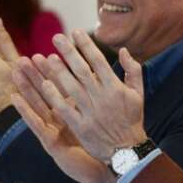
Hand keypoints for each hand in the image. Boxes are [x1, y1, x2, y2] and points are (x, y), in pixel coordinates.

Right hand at [10, 54, 112, 182]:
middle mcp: (59, 120)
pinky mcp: (51, 143)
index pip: (58, 87)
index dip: (49, 71)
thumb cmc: (101, 144)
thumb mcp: (97, 116)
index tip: (41, 51)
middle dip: (34, 75)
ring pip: (37, 105)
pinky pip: (35, 124)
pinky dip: (24, 110)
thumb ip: (95, 96)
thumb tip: (96, 72)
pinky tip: (14, 98)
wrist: (105, 169)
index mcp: (70, 112)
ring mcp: (53, 131)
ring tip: (15, 70)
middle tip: (23, 55)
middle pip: (44, 93)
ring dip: (25, 87)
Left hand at [36, 28, 146, 162]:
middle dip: (69, 53)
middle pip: (82, 71)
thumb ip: (133, 70)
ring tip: (46, 57)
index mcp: (115, 88)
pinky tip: (45, 85)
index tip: (75, 32)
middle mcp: (102, 98)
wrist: (128, 151)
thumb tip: (124, 50)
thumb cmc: (132, 120)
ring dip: (58, 72)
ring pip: (72, 88)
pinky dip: (55, 97)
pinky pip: (65, 109)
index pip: (99, 61)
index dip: (86, 45)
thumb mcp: (138, 94)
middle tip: (56, 37)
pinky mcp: (82, 127)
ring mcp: (91, 113)